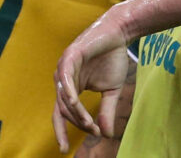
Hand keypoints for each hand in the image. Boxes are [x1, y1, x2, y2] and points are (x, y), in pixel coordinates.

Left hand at [52, 8, 130, 152]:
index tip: (72, 146)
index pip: (61, 115)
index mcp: (70, 88)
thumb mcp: (112, 90)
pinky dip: (68, 92)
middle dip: (77, 122)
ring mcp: (64, 68)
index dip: (63, 131)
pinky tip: (75, 103)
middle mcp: (63, 80)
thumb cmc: (113, 59)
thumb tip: (106, 134)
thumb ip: (107, 110)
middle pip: (62, 109)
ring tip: (89, 122)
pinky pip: (65, 78)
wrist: (119, 34)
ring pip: (64, 97)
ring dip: (75, 112)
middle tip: (93, 129)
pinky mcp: (69, 57)